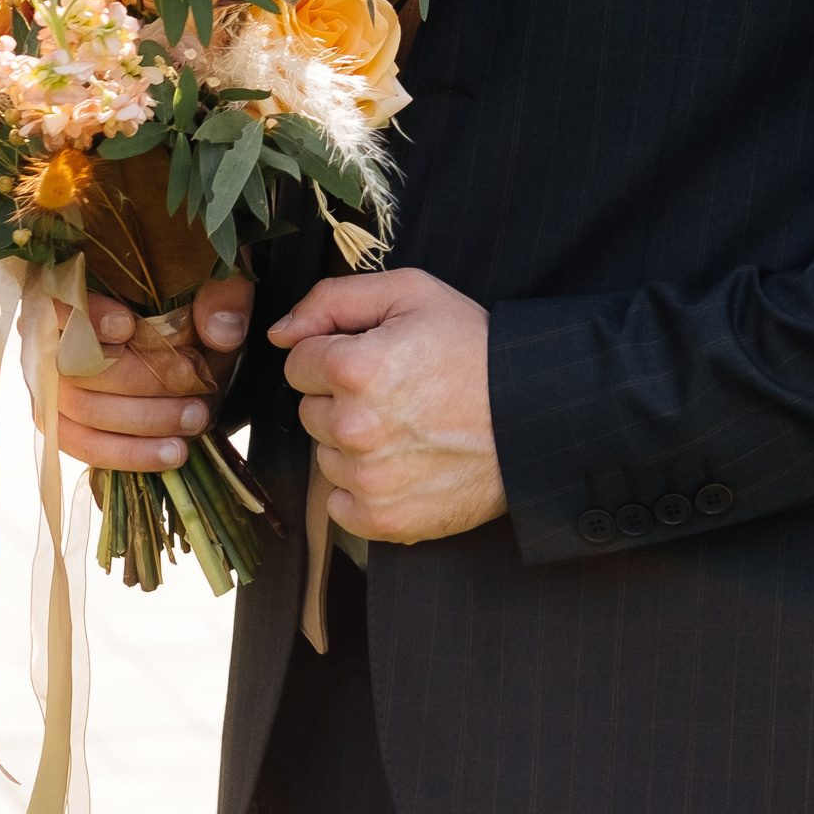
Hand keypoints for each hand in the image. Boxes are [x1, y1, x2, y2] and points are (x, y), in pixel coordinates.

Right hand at [52, 274, 253, 472]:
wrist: (190, 342)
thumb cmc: (191, 302)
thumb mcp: (217, 284)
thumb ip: (223, 296)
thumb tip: (223, 332)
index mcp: (73, 285)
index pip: (61, 299)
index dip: (88, 317)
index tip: (129, 327)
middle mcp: (49, 334)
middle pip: (76, 364)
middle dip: (139, 380)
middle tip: (193, 386)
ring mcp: (50, 384)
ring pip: (82, 410)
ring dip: (142, 421)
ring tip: (196, 418)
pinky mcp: (63, 423)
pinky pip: (85, 446)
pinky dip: (130, 453)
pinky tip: (173, 452)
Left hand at [269, 268, 505, 540]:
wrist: (534, 415)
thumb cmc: (475, 349)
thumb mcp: (412, 294)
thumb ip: (333, 299)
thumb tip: (280, 332)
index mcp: (354, 367)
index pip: (298, 362)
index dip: (333, 354)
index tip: (374, 358)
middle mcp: (354, 427)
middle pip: (310, 411)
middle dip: (341, 399)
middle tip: (396, 393)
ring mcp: (368, 479)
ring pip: (326, 456)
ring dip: (352, 444)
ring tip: (406, 428)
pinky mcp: (384, 519)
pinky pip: (340, 505)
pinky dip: (362, 489)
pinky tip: (402, 465)